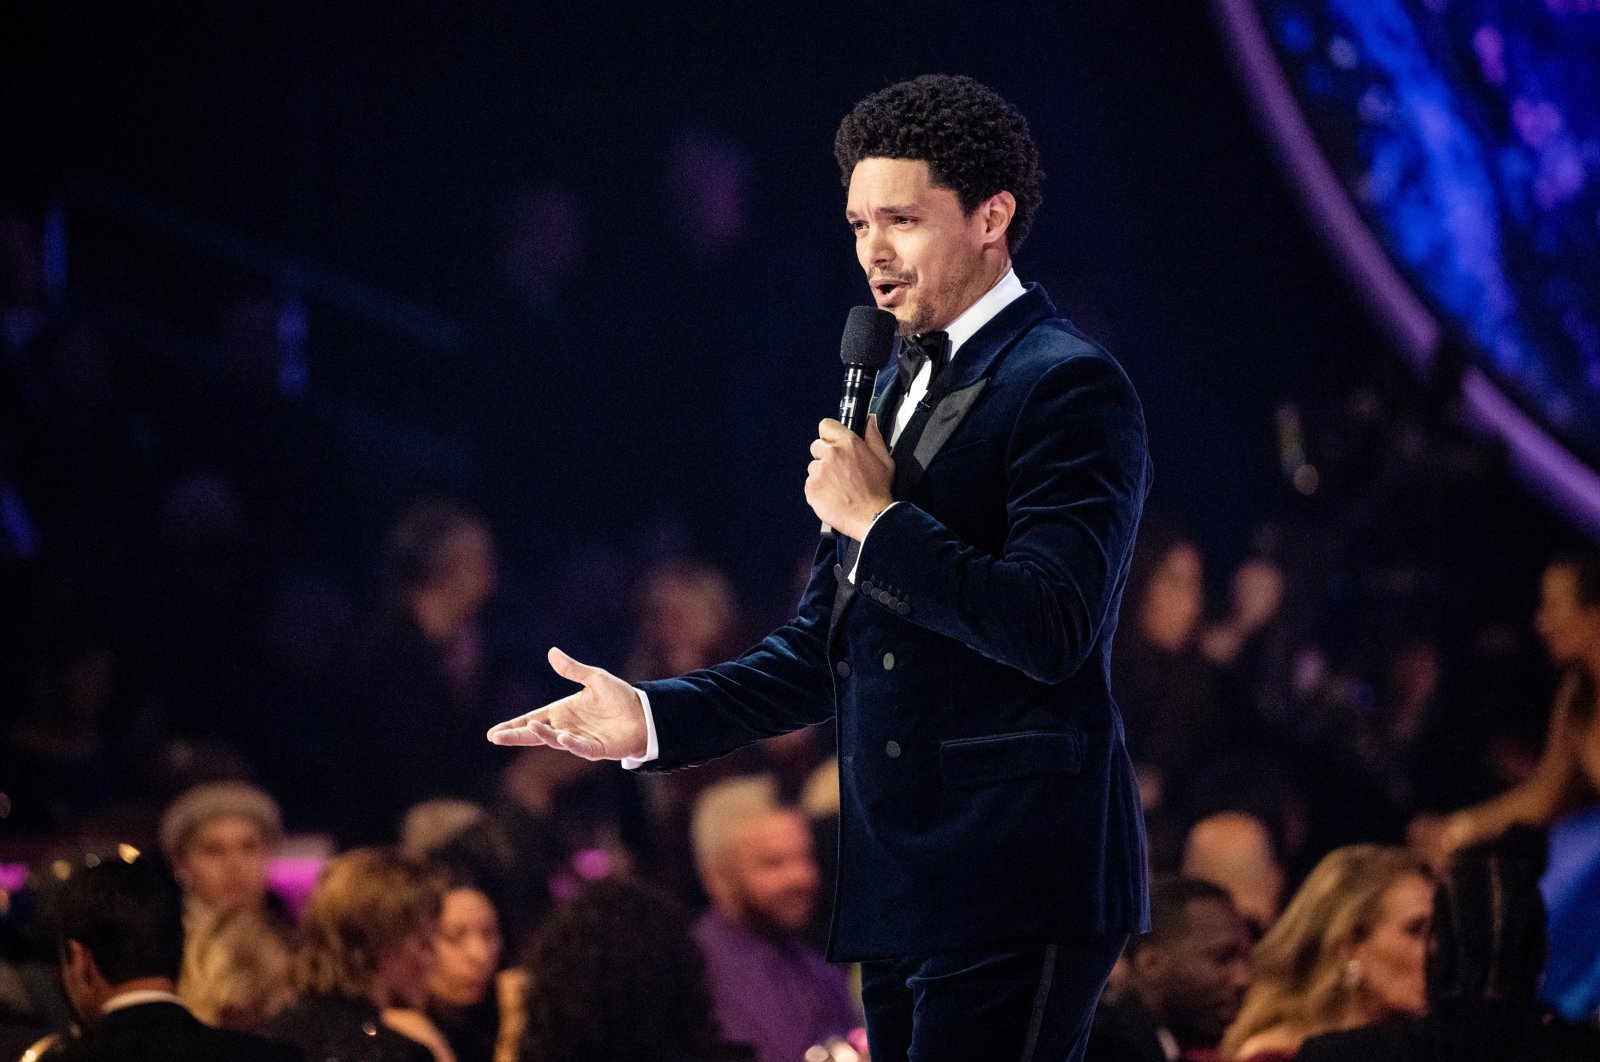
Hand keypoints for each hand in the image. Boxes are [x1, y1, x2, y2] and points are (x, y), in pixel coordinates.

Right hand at [486, 647, 647, 760]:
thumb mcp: (595, 678)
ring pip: (556, 740)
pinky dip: (571, 744)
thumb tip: (551, 652)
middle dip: (517, 735)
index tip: (494, 733)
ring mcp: (580, 740)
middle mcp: (567, 727)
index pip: (533, 719)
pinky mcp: (596, 749)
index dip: (515, 726)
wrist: (645, 714)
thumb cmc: (619, 697)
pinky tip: (562, 738)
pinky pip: (581, 748)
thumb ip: (573, 669)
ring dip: (544, 735)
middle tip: (496, 737)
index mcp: (563, 712)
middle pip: (536, 734)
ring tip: (532, 727)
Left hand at [806, 414, 893, 539]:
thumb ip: (874, 436)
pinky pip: (810, 484)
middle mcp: (831, 454)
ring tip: (838, 486)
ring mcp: (819, 471)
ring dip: (822, 474)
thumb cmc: (878, 491)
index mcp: (848, 443)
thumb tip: (870, 420)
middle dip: (826, 456)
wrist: (871, 517)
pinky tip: (833, 496)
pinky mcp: (811, 487)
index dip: (830, 434)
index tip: (833, 442)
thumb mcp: (884, 459)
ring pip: (813, 466)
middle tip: (840, 471)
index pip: (826, 425)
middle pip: (817, 446)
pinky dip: (818, 490)